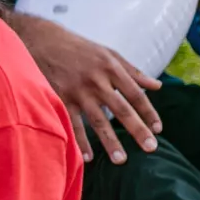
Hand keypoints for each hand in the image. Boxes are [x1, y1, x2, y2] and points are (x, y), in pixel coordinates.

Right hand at [13, 17, 160, 163]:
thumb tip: (156, 86)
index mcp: (111, 68)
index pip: (136, 94)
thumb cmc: (78, 47)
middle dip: (137, 130)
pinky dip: (80, 140)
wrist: (41, 39)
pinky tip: (87, 156)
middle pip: (122, 109)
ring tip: (121, 160)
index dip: (148, 112)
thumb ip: (132, 71)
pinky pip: (72, 122)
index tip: (158, 129)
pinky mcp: (60, 97)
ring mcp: (77, 90)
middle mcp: (97, 80)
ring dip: (110, 141)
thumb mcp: (108, 53)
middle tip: (151, 148)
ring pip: (98, 120)